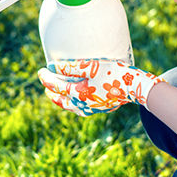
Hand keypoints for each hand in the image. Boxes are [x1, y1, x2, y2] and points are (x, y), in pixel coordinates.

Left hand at [37, 58, 164, 116]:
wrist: (136, 87)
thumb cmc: (113, 73)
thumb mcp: (91, 66)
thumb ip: (70, 67)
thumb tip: (52, 66)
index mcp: (78, 94)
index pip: (56, 86)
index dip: (46, 78)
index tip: (41, 70)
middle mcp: (83, 105)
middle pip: (60, 100)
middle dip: (51, 91)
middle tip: (46, 83)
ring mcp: (91, 109)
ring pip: (70, 107)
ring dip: (61, 99)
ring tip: (56, 93)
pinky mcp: (100, 109)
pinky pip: (80, 109)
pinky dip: (72, 103)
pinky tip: (74, 99)